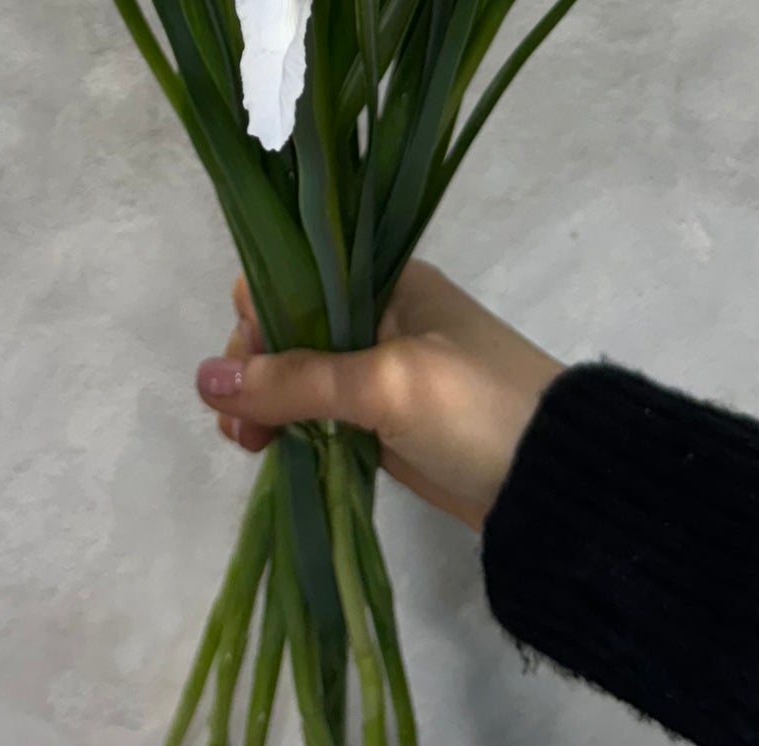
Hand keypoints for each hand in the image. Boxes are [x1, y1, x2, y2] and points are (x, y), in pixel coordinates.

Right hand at [195, 261, 563, 531]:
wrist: (555, 480)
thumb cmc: (477, 407)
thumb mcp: (386, 383)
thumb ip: (297, 381)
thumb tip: (203, 379)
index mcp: (385, 281)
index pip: (294, 278)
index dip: (259, 318)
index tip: (247, 370)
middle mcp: (378, 315)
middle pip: (289, 328)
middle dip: (255, 369)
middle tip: (240, 425)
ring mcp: (382, 371)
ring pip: (300, 375)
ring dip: (267, 403)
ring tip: (248, 445)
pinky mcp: (385, 421)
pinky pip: (321, 414)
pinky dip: (292, 428)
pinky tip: (270, 451)